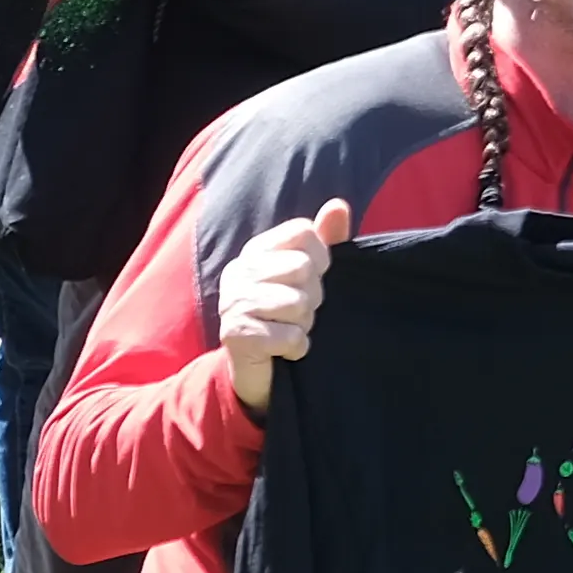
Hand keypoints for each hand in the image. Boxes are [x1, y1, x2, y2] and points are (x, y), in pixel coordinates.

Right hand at [215, 196, 358, 410]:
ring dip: (304, 324)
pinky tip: (284, 350)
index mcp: (256, 250)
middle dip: (313, 296)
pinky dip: (297, 348)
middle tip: (299, 311)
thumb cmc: (285, 312)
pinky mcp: (236, 335)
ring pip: (298, 303)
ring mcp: (233, 302)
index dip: (321, 257)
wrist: (256, 367)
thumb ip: (325, 238)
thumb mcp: (308, 273)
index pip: (303, 232)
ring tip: (289, 328)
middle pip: (303, 267)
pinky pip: (291, 337)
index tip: (312, 278)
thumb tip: (339, 205)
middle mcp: (239, 271)